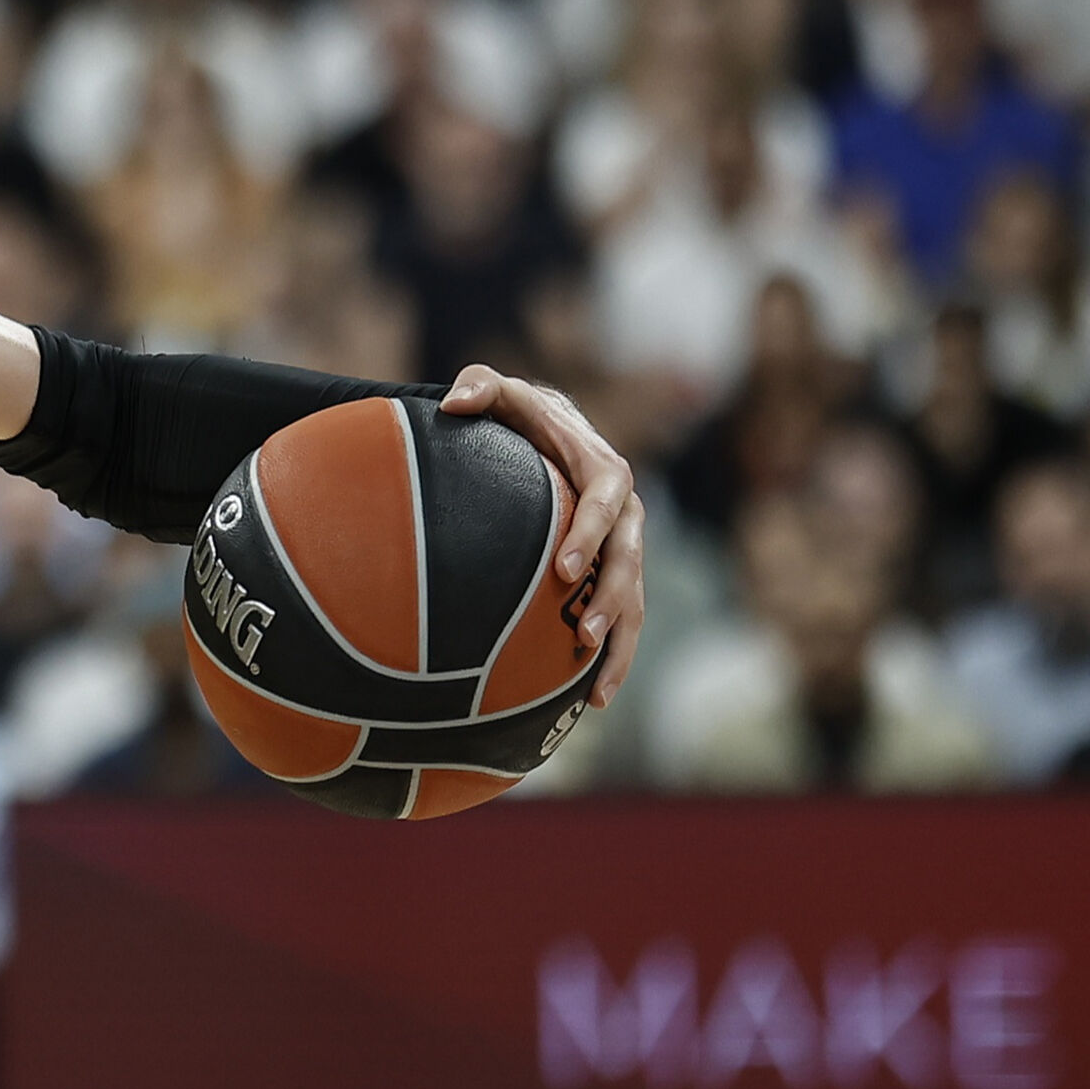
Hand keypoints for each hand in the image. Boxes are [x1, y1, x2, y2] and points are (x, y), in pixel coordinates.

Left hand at [442, 363, 647, 708]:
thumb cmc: (518, 416)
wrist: (549, 435)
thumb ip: (480, 387)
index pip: (603, 503)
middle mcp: (624, 513)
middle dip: (610, 600)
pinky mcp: (615, 577)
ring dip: (620, 644)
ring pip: (635, 602)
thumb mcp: (500, 392)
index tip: (564, 569)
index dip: (588, 535)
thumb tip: (454, 403)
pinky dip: (613, 659)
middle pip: (629, 561)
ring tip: (597, 690)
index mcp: (602, 471)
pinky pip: (624, 621)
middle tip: (583, 635)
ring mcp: (624, 549)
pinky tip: (591, 700)